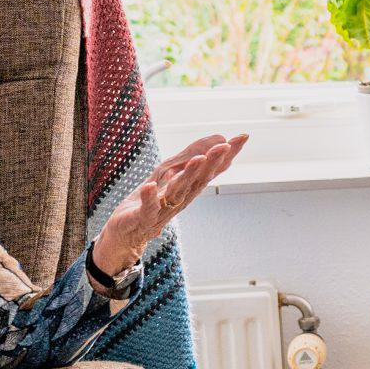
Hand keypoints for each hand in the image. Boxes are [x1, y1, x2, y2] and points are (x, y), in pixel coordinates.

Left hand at [93, 134, 246, 275]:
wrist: (126, 231)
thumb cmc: (151, 200)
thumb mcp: (169, 172)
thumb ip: (191, 154)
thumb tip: (220, 137)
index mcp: (189, 187)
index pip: (211, 169)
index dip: (227, 154)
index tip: (243, 137)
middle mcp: (181, 198)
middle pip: (199, 179)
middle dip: (213, 162)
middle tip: (226, 146)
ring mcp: (163, 210)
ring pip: (178, 192)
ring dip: (188, 176)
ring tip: (198, 160)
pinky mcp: (142, 219)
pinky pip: (147, 209)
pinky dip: (149, 198)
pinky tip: (149, 186)